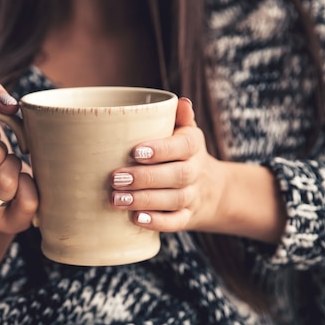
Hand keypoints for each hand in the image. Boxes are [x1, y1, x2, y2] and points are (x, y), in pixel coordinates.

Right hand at [0, 81, 38, 269]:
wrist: (0, 198)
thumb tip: (9, 104)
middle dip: (2, 147)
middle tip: (1, 156)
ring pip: (7, 178)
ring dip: (16, 166)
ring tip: (10, 170)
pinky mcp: (10, 226)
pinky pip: (28, 200)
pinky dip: (32, 185)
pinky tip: (24, 186)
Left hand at [110, 98, 285, 243]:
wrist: (209, 189)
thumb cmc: (182, 154)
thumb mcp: (185, 133)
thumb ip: (179, 119)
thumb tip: (180, 102)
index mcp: (193, 146)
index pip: (183, 147)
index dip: (161, 150)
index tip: (135, 151)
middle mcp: (195, 172)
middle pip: (177, 176)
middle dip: (145, 178)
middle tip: (115, 179)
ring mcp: (192, 197)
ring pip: (173, 200)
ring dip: (144, 200)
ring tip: (117, 200)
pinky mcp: (187, 218)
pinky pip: (176, 222)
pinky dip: (157, 222)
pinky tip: (136, 218)